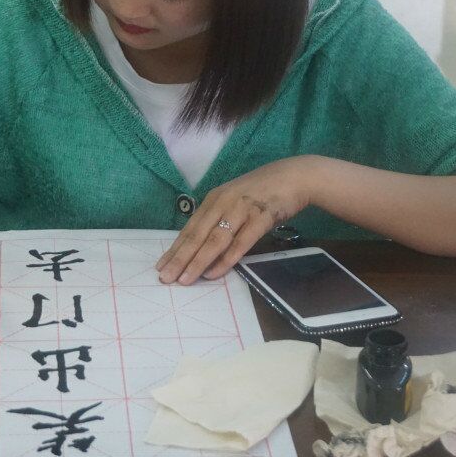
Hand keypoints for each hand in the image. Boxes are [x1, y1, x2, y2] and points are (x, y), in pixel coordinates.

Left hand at [156, 156, 320, 284]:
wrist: (294, 177)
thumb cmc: (262, 191)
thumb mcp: (234, 201)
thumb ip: (219, 220)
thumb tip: (202, 246)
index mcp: (214, 200)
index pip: (189, 228)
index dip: (175, 249)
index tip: (161, 266)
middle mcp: (223, 203)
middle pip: (197, 235)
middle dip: (180, 258)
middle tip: (166, 277)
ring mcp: (241, 209)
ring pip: (214, 240)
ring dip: (198, 261)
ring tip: (185, 279)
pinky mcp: (260, 217)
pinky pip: (241, 242)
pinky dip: (227, 259)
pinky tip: (215, 273)